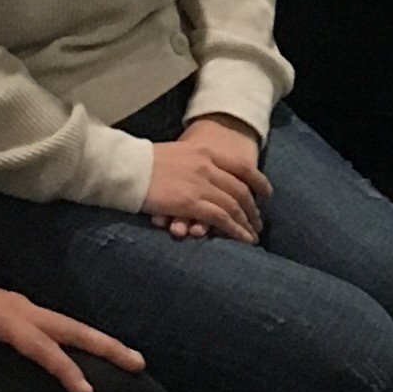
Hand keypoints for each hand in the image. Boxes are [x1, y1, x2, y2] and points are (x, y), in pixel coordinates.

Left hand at [0, 265, 143, 391]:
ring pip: (66, 323)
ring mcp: (18, 305)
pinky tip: (86, 347)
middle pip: (69, 327)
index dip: (64, 368)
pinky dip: (77, 335)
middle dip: (104, 345)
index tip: (86, 391)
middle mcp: (16, 307)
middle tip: (138, 362)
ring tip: (128, 356)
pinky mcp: (14, 309)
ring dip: (97, 339)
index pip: (40, 345)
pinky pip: (54, 323)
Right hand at [141, 117, 268, 240]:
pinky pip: (222, 218)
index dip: (257, 180)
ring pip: (234, 206)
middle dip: (252, 208)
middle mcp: (207, 166)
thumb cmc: (141, 162)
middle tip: (258, 222)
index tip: (266, 192)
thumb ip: (190, 164)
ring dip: (247, 223)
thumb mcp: (174, 154)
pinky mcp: (192, 202)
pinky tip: (243, 240)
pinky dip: (236, 230)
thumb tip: (197, 176)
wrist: (126, 166)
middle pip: (240, 189)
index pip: (240, 165)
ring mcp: (201, 184)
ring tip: (253, 236)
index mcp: (203, 151)